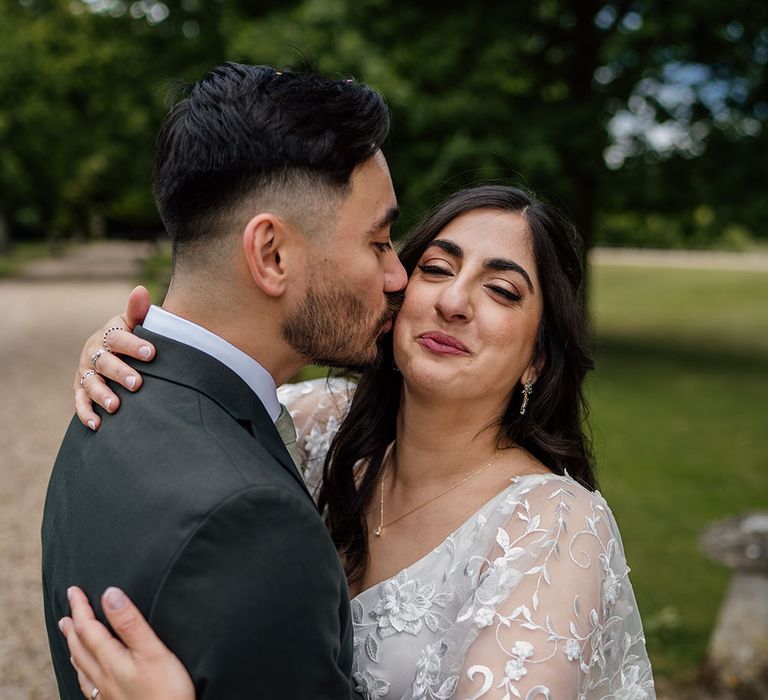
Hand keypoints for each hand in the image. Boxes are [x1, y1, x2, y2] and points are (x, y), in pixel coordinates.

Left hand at [59, 586, 193, 699]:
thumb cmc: (167, 691)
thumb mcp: (152, 651)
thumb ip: (130, 622)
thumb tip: (110, 593)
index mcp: (111, 659)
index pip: (88, 628)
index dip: (80, 607)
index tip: (74, 589)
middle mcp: (103, 676)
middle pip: (80, 646)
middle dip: (73, 624)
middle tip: (68, 607)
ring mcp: (105, 693)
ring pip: (81, 665)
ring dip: (74, 645)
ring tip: (70, 633)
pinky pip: (87, 683)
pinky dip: (82, 668)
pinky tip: (86, 671)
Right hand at [74, 286, 154, 429]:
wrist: (117, 352)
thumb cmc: (133, 338)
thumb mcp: (135, 323)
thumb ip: (139, 311)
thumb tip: (141, 290)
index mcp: (109, 334)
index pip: (118, 338)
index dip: (133, 345)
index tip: (151, 352)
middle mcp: (94, 352)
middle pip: (105, 363)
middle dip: (120, 373)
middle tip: (137, 383)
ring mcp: (86, 372)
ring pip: (91, 384)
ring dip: (102, 395)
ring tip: (116, 406)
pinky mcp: (81, 390)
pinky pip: (80, 403)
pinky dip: (86, 414)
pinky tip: (97, 425)